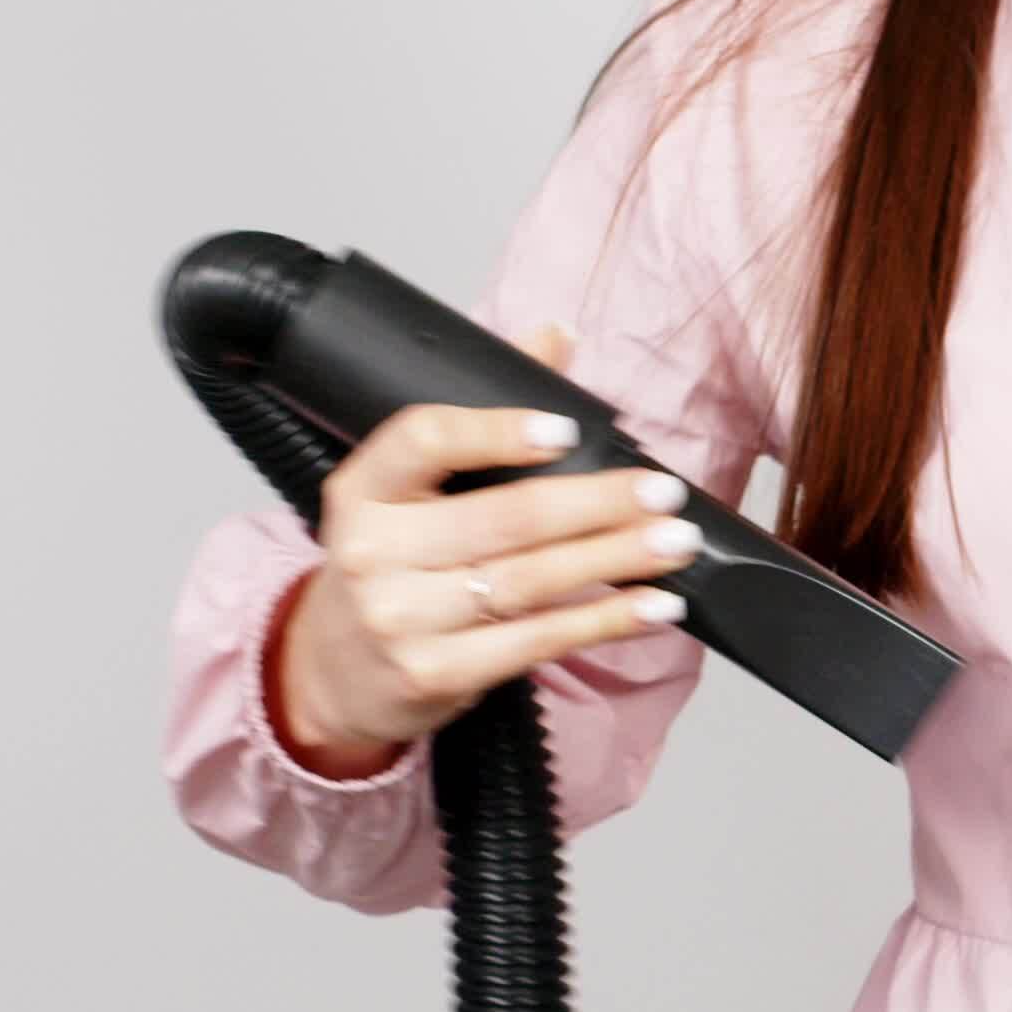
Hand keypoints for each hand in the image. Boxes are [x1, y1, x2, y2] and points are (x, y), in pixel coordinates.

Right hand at [269, 325, 700, 776]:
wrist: (338, 674)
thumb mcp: (408, 491)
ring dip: (615, 559)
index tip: (568, 430)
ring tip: (673, 543)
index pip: (424, 440)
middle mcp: (373, 552)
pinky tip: (652, 606)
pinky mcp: (436, 674)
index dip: (497, 430)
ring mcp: (401, 619)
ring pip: (529, 581)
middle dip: (597, 503)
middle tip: (663, 492)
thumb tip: (554, 337)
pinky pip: (537, 641)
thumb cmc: (390, 565)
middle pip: (503, 518)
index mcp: (364, 489)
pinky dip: (604, 621)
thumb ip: (481, 413)